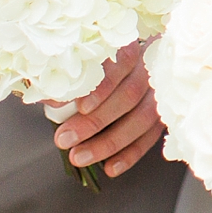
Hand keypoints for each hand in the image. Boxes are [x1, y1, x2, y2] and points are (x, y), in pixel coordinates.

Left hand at [47, 40, 164, 178]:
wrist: (132, 65)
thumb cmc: (99, 63)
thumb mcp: (86, 60)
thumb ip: (71, 75)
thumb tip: (48, 96)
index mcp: (131, 45)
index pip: (123, 61)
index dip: (103, 86)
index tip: (80, 106)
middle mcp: (151, 66)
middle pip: (130, 94)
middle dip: (96, 121)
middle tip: (65, 138)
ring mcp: (161, 90)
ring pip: (142, 117)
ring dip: (109, 142)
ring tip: (79, 156)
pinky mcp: (164, 113)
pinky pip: (151, 136)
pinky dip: (130, 154)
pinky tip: (110, 167)